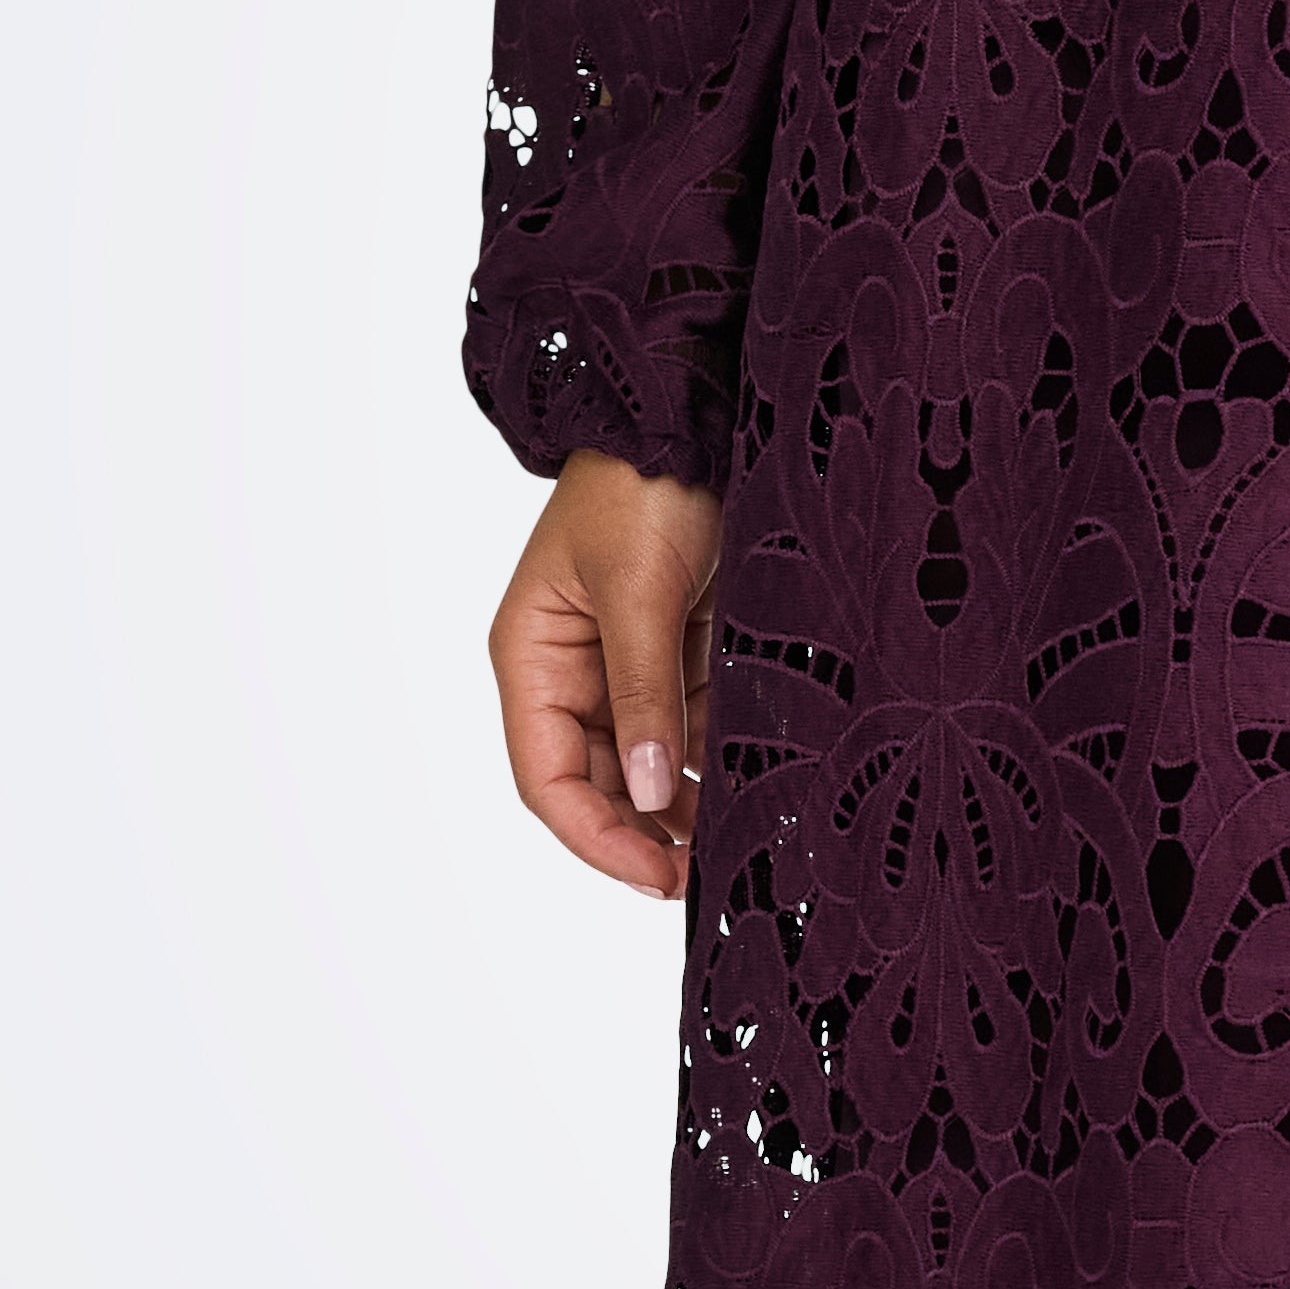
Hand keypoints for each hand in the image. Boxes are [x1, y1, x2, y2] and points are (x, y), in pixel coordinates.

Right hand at [490, 451, 723, 898]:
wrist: (688, 413)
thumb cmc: (640, 487)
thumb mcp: (638, 592)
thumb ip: (645, 694)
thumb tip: (652, 792)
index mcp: (532, 658)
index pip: (545, 779)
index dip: (595, 837)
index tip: (655, 875)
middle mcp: (571, 670)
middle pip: (597, 782)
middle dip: (645, 833)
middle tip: (708, 875)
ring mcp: (627, 662)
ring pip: (650, 762)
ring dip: (689, 803)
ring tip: (742, 838)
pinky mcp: (680, 648)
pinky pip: (693, 723)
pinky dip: (719, 756)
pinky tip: (758, 784)